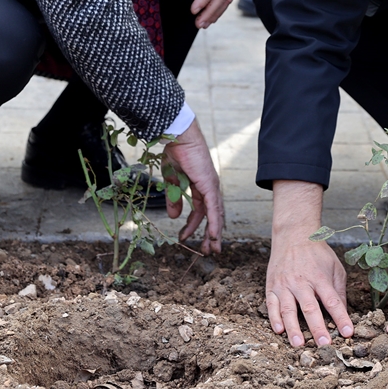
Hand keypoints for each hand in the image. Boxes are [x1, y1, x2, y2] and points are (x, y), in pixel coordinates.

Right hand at [163, 121, 223, 254]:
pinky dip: (214, 222)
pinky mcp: (210, 185)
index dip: (192, 225)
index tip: (184, 237)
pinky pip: (213, 208)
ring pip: (215, 215)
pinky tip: (213, 235)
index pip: (200, 210)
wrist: (179, 137)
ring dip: (214, 233)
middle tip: (209, 251)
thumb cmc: (176, 153)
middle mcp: (210, 188)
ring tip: (212, 249)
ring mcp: (211, 187)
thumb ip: (174, 198)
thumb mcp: (172, 180)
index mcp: (201, 186)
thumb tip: (174, 216)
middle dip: (210, 234)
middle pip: (212, 216)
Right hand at [264, 181, 354, 347]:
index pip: (332, 301)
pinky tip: (279, 330)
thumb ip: (339, 291)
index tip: (348, 333)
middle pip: (310, 308)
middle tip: (324, 346)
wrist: (293, 235)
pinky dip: (274, 318)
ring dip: (293, 328)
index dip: (340, 317)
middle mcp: (301, 281)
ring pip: (288, 309)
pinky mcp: (272, 285)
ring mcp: (284, 284)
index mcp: (319, 277)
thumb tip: (343, 313)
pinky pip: (271, 304)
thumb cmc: (317, 253)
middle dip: (318, 328)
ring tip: (298, 344)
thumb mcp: (335, 267)